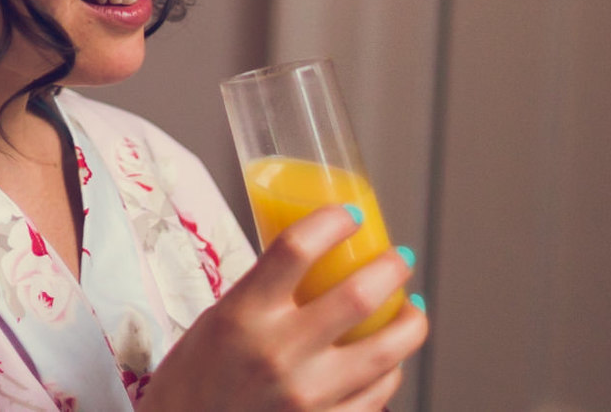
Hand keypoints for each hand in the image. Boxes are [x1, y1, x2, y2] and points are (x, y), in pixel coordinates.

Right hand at [139, 208, 427, 411]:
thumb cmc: (197, 376)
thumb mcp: (219, 319)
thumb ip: (264, 293)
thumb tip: (315, 263)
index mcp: (243, 314)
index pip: (296, 248)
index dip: (332, 222)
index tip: (350, 216)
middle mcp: (277, 353)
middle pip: (356, 296)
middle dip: (392, 269)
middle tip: (400, 259)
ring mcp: (305, 396)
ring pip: (385, 353)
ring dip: (410, 325)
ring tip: (412, 310)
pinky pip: (376, 397)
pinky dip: (389, 374)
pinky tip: (389, 362)